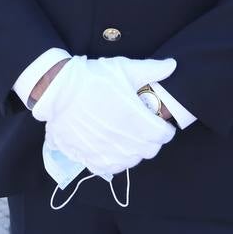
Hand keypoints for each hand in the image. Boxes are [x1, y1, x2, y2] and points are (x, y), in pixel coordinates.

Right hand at [31, 56, 176, 176]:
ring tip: (128, 137)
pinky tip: (112, 149)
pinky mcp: (90, 157)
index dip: (164, 128)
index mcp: (138, 121)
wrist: (59, 90)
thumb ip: (152, 69)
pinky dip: (114, 161)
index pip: (163, 135)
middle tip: (144, 128)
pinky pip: (110, 168)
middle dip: (151, 140)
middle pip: (150, 150)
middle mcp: (126, 141)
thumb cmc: (95, 78)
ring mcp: (107, 152)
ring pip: (131, 161)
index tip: (159, 121)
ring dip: (134, 151)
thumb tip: (173, 65)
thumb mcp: (125, 68)